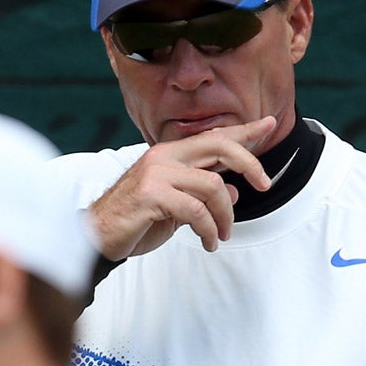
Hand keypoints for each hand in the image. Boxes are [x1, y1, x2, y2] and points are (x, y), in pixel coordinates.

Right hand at [90, 116, 276, 259]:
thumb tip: (234, 192)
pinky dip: (209, 229)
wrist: (96, 235)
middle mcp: (164, 156)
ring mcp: (156, 173)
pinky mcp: (150, 194)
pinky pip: (195, 210)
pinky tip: (208, 242)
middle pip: (219, 146)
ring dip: (226, 215)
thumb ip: (202, 195)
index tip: (269, 124)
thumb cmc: (135, 220)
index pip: (214, 137)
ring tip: (222, 235)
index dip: (244, 131)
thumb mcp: (177, 206)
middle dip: (249, 163)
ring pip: (213, 185)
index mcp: (171, 154)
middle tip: (265, 185)